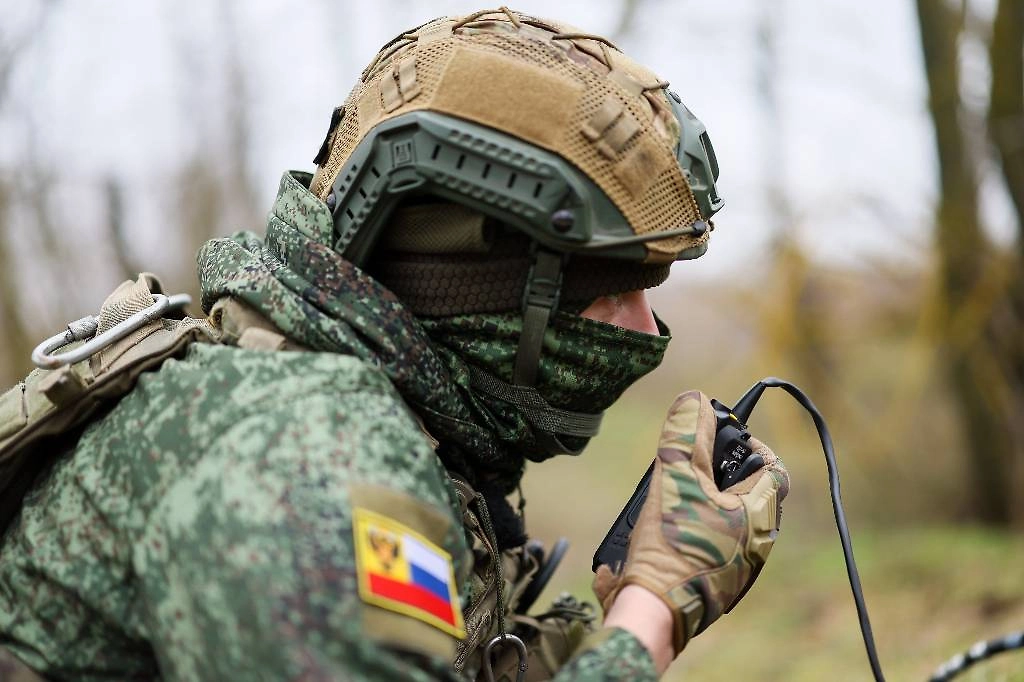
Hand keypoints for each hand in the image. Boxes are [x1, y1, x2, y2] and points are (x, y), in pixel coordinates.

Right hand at [594, 390, 788, 654]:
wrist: (651, 614)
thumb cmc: (670, 547)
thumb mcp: (675, 477)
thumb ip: (685, 434)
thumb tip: (694, 401)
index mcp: (759, 517)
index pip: (773, 467)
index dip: (749, 443)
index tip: (719, 436)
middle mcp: (757, 546)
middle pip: (748, 492)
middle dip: (717, 473)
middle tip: (687, 465)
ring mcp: (737, 570)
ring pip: (727, 520)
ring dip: (700, 502)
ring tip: (667, 498)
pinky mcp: (714, 586)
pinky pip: (709, 548)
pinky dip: (689, 532)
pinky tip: (657, 532)